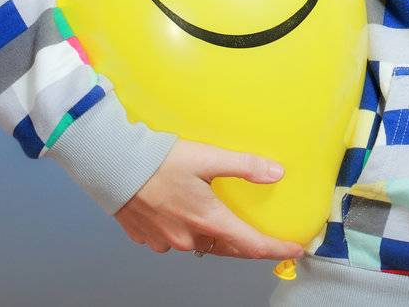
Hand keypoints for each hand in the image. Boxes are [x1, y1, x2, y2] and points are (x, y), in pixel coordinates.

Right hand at [114, 138, 304, 258]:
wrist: (113, 166)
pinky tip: (184, 216)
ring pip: (199, 246)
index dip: (276, 249)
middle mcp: (187, 238)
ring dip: (214, 238)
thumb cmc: (158, 161)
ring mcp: (166, 241)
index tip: (294, 250)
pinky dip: (185, 232)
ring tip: (223, 224)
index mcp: (207, 220)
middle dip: (248, 246)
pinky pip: (174, 241)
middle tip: (265, 239)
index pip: (251, 245)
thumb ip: (245, 166)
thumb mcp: (208, 158)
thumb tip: (276, 172)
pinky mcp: (147, 237)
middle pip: (227, 249)